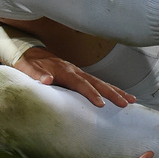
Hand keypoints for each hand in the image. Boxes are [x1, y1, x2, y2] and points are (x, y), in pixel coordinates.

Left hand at [15, 47, 134, 107]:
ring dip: (116, 91)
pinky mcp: (79, 75)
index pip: (80, 84)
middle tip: (125, 103)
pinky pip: (96, 82)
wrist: (30, 53)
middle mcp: (75, 71)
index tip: (101, 104)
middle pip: (97, 82)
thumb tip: (47, 80)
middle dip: (112, 93)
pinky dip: (109, 88)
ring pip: (100, 82)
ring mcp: (78, 72)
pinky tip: (119, 95)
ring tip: (130, 100)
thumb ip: (37, 75)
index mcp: (64, 71)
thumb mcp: (28, 69)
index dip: (91, 94)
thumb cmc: (28, 64)